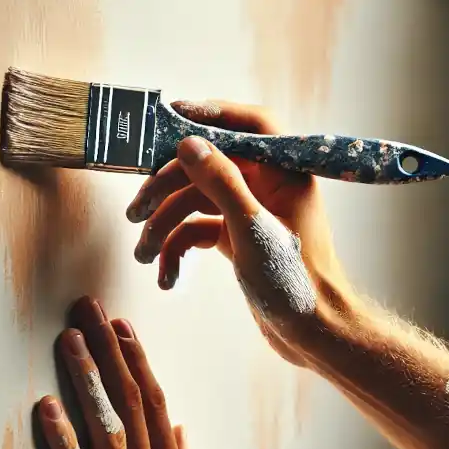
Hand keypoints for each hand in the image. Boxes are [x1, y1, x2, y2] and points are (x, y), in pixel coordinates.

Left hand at [37, 296, 212, 448]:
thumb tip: (183, 431)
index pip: (157, 404)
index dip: (139, 363)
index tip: (123, 330)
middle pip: (132, 401)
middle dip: (110, 353)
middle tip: (91, 314)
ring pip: (106, 425)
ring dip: (86, 380)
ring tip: (68, 342)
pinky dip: (61, 438)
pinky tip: (45, 407)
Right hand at [125, 101, 350, 364]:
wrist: (312, 333)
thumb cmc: (296, 283)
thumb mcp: (253, 230)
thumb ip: (222, 183)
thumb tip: (189, 143)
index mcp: (284, 175)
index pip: (251, 127)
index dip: (214, 116)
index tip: (173, 117)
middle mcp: (267, 189)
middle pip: (209, 168)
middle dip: (168, 189)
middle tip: (136, 210)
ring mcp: (250, 215)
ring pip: (198, 203)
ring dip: (166, 226)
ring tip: (142, 254)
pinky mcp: (239, 242)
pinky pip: (200, 233)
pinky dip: (180, 251)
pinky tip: (167, 277)